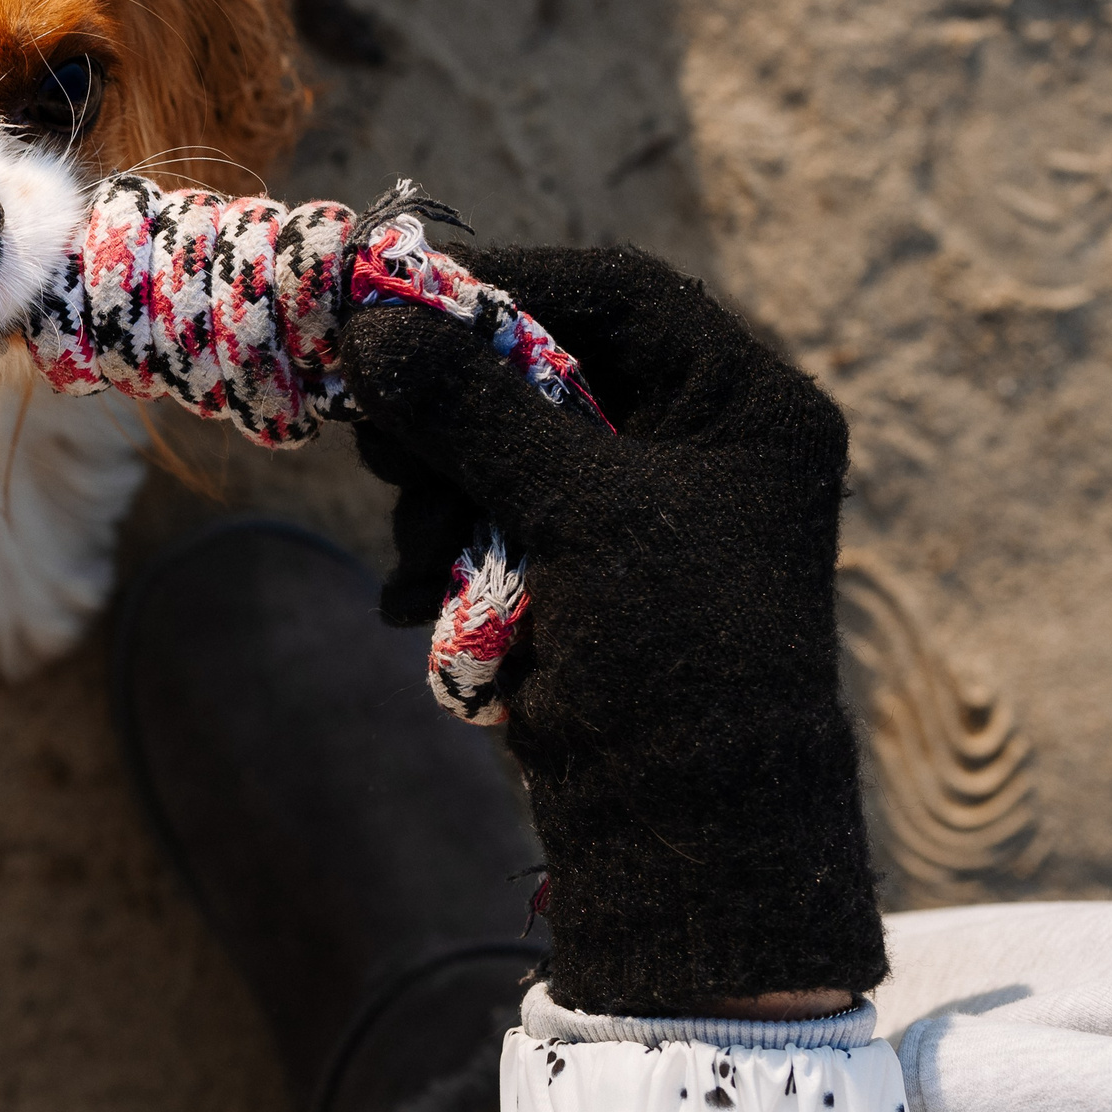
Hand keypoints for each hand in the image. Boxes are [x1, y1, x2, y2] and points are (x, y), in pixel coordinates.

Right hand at [343, 245, 886, 1017]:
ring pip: (497, 438)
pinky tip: (414, 592)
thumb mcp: (579, 511)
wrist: (684, 831)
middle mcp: (694, 440)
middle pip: (544, 360)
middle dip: (451, 397)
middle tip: (374, 420)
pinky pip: (486, 510)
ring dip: (436, 485)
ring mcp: (632, 503)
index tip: (402, 291)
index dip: (508, 280)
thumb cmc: (674, 654)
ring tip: (416, 549)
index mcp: (741, 405)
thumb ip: (477, 408)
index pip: (619, 294)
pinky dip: (443, 540)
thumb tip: (370, 324)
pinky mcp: (575, 562)